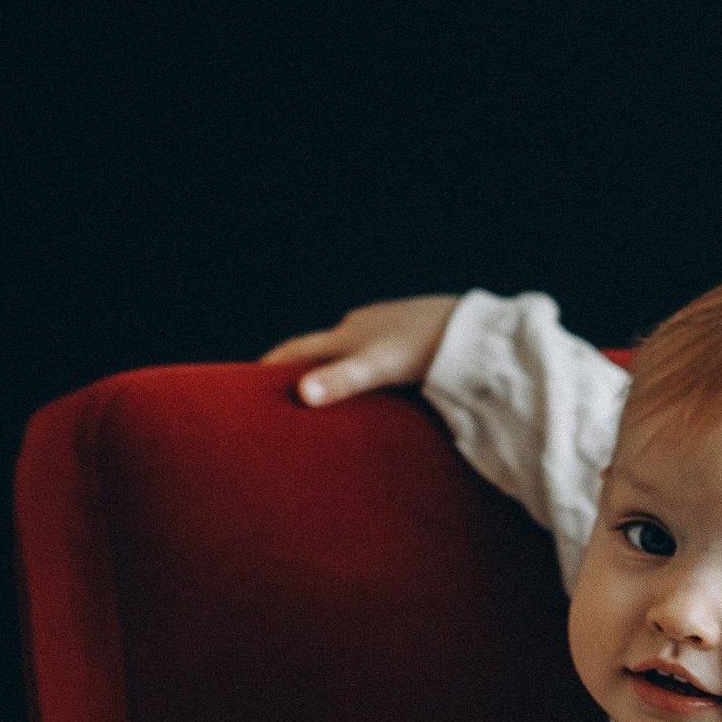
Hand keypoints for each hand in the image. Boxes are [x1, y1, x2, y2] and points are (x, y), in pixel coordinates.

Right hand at [261, 295, 462, 406]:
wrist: (474, 328)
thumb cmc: (425, 345)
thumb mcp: (378, 367)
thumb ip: (341, 381)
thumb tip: (301, 394)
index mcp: (346, 334)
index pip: (297, 350)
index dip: (272, 366)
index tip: (248, 383)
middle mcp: (362, 326)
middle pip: (322, 350)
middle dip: (303, 369)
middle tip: (284, 393)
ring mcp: (388, 328)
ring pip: (352, 350)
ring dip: (337, 369)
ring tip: (331, 394)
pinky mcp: (413, 335)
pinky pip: (381, 353)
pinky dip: (370, 368)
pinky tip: (382, 382)